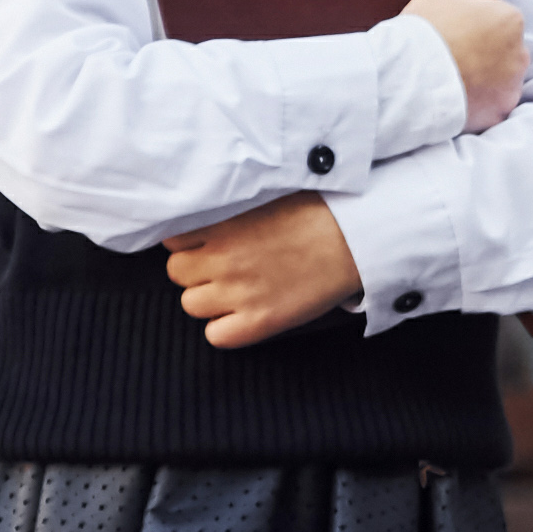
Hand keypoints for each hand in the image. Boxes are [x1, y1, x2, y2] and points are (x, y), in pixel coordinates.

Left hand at [166, 195, 359, 347]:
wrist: (359, 237)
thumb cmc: (322, 210)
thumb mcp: (267, 196)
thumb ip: (231, 210)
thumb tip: (213, 214)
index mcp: (222, 226)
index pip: (173, 241)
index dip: (193, 243)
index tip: (212, 243)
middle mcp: (222, 259)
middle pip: (178, 273)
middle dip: (198, 270)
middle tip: (229, 267)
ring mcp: (239, 293)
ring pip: (191, 304)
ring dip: (210, 299)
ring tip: (241, 290)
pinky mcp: (259, 321)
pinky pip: (216, 335)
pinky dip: (226, 328)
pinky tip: (248, 314)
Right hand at [406, 0, 526, 132]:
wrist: (406, 79)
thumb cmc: (425, 31)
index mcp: (511, 21)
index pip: (498, 19)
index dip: (472, 24)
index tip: (451, 31)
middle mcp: (520, 53)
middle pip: (503, 49)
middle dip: (483, 50)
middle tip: (450, 54)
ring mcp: (511, 86)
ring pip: (500, 77)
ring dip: (483, 76)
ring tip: (450, 75)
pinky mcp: (498, 112)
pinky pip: (491, 103)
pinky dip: (478, 100)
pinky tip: (455, 93)